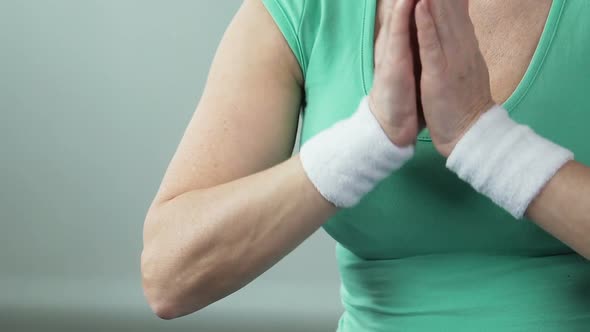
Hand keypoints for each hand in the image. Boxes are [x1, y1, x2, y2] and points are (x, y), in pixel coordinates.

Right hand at [369, 0, 423, 147]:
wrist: (394, 126)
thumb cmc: (409, 95)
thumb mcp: (420, 62)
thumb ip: (423, 40)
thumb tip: (430, 22)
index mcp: (408, 38)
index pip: (416, 5)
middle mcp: (397, 39)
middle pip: (406, 2)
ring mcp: (392, 50)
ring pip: (399, 12)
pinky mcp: (392, 65)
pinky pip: (397, 38)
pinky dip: (402, 17)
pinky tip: (407, 1)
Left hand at [414, 0, 495, 156]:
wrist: (470, 133)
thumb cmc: (464, 103)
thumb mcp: (466, 67)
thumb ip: (462, 45)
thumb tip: (459, 26)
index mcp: (465, 45)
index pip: (457, 9)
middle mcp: (461, 47)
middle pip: (450, 7)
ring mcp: (452, 59)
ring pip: (441, 20)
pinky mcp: (440, 75)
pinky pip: (432, 46)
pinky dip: (426, 25)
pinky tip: (420, 6)